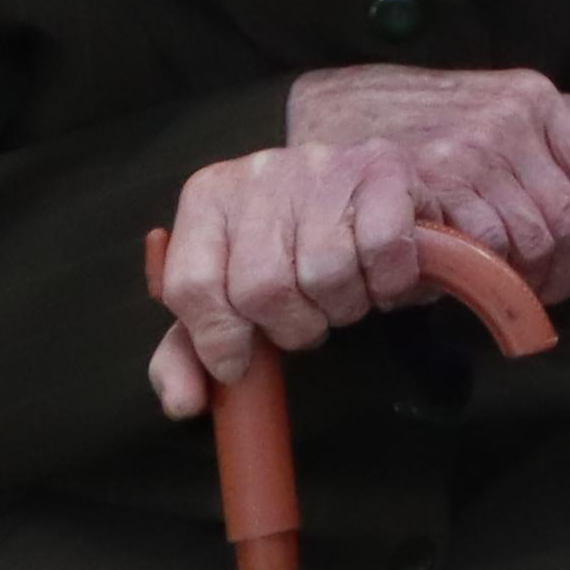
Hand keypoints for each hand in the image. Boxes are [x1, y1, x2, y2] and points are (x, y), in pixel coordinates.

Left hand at [144, 136, 444, 415]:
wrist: (365, 183)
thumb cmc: (293, 246)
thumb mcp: (229, 294)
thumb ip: (190, 350)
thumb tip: (183, 403)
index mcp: (209, 198)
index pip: (191, 284)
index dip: (217, 338)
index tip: (239, 363)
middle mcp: (260, 173)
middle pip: (261, 287)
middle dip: (292, 325)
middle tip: (308, 318)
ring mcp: (322, 165)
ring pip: (325, 271)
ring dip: (343, 305)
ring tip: (345, 291)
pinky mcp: (383, 166)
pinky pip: (381, 249)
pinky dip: (387, 282)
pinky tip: (380, 275)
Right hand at [280, 63, 569, 300]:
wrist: (340, 102)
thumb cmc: (425, 106)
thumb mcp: (497, 93)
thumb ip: (560, 110)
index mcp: (536, 100)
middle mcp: (511, 124)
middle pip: (568, 219)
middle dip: (566, 268)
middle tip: (551, 289)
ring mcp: (471, 155)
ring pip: (530, 241)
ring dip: (529, 281)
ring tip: (516, 291)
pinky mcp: (433, 187)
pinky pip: (482, 248)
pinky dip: (486, 276)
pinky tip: (477, 281)